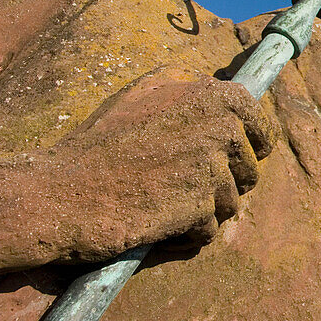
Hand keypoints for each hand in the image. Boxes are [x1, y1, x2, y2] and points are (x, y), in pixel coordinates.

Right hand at [0, 68, 276, 271]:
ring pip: (231, 203)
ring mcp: (212, 165)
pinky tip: (158, 225)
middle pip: (247, 171)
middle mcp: (221, 126)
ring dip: (203, 212)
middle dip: (222, 185)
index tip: (239, 158)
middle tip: (180, 187)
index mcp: (214, 97)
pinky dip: (187, 235)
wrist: (62, 191)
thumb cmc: (99, 145)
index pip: (258, 126)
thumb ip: (183, 87)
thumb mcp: (140, 95)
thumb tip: (216, 85)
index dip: (252, 146)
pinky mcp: (200, 203)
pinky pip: (209, 230)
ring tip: (164, 204)